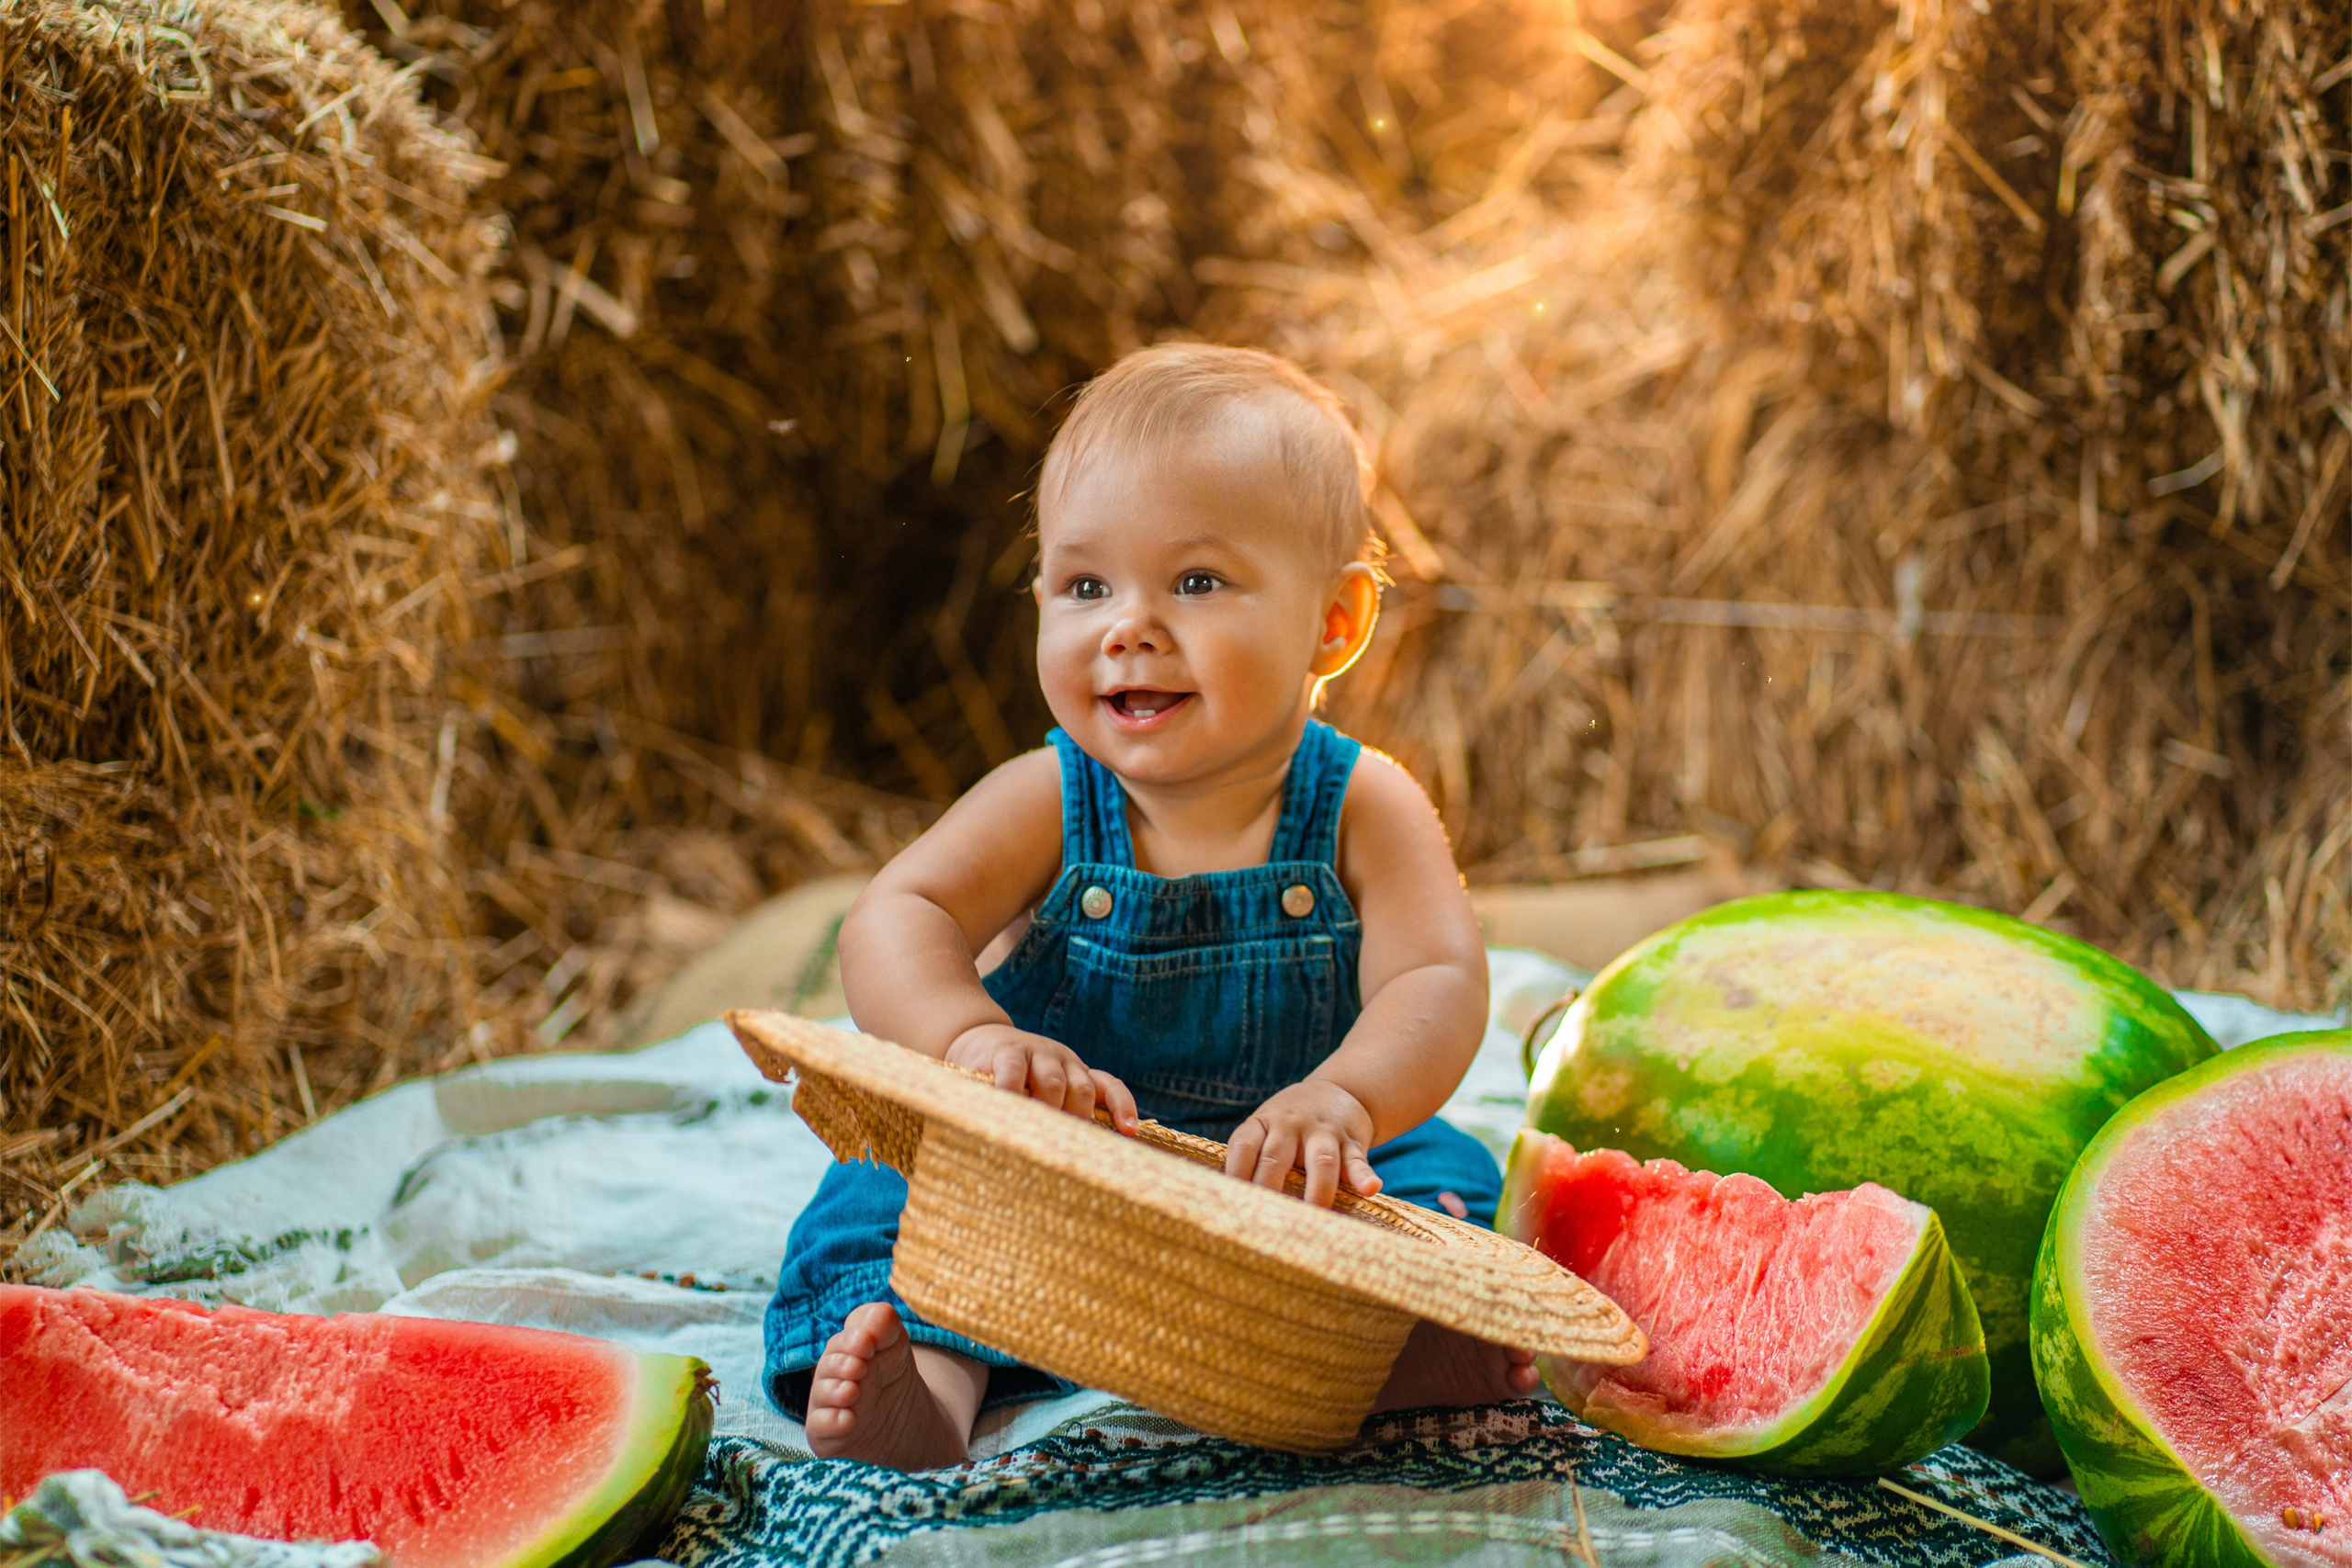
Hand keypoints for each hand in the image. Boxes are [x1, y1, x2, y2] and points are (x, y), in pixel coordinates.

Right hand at [945, 1024, 1138, 1132]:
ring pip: (1054, 1082)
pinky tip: (1010, 1109)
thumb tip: (1074, 1160)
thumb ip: (1057, 1116)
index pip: (1109, 1086)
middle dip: (1078, 1119)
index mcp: (1077, 1074)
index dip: (1123, 1107)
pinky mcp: (1007, 1052)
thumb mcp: (1042, 1092)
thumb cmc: (1015, 1079)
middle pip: (1083, 1090)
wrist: (978, 1040)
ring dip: (1049, 1109)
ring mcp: (1036, 1053)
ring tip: (1038, 1135)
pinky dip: (1014, 1092)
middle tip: (1067, 1148)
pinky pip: (1014, 1072)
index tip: (1129, 1131)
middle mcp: (1063, 1061)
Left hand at [1223, 1079, 1381, 1207]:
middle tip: (1264, 1226)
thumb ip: (1254, 1159)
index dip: (1235, 1175)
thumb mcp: (1267, 1128)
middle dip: (1269, 1192)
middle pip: (1276, 1159)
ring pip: (1320, 1160)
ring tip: (1313, 1217)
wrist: (1341, 1090)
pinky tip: (1370, 1189)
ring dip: (1316, 1191)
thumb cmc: (1291, 1125)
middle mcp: (1290, 1124)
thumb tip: (1232, 1205)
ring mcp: (1323, 1131)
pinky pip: (1357, 1160)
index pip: (1244, 1147)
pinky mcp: (1352, 1141)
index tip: (1231, 1205)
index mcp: (1263, 1123)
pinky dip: (1364, 1176)